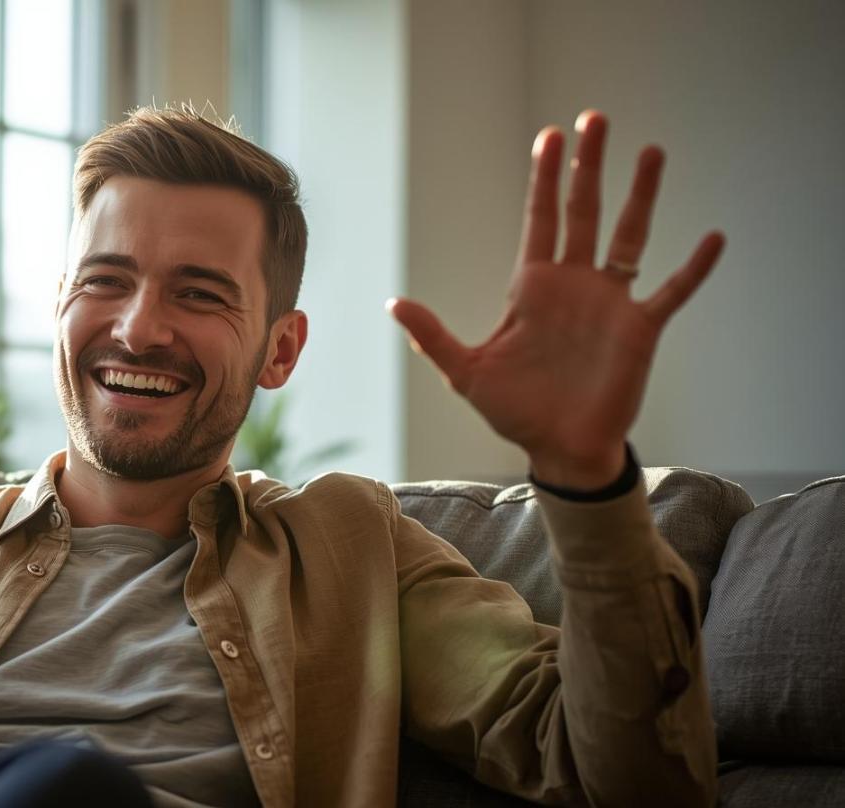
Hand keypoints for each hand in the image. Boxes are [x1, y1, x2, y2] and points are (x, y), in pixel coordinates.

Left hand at [387, 111, 724, 489]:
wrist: (559, 449)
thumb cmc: (515, 410)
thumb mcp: (466, 371)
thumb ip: (432, 336)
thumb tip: (393, 303)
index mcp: (533, 287)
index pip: (540, 218)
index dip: (544, 178)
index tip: (550, 136)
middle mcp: (575, 285)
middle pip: (584, 211)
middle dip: (588, 166)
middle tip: (595, 118)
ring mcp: (610, 303)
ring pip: (630, 235)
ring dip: (641, 195)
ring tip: (652, 151)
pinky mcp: (641, 330)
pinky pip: (672, 291)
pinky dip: (693, 268)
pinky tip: (713, 237)